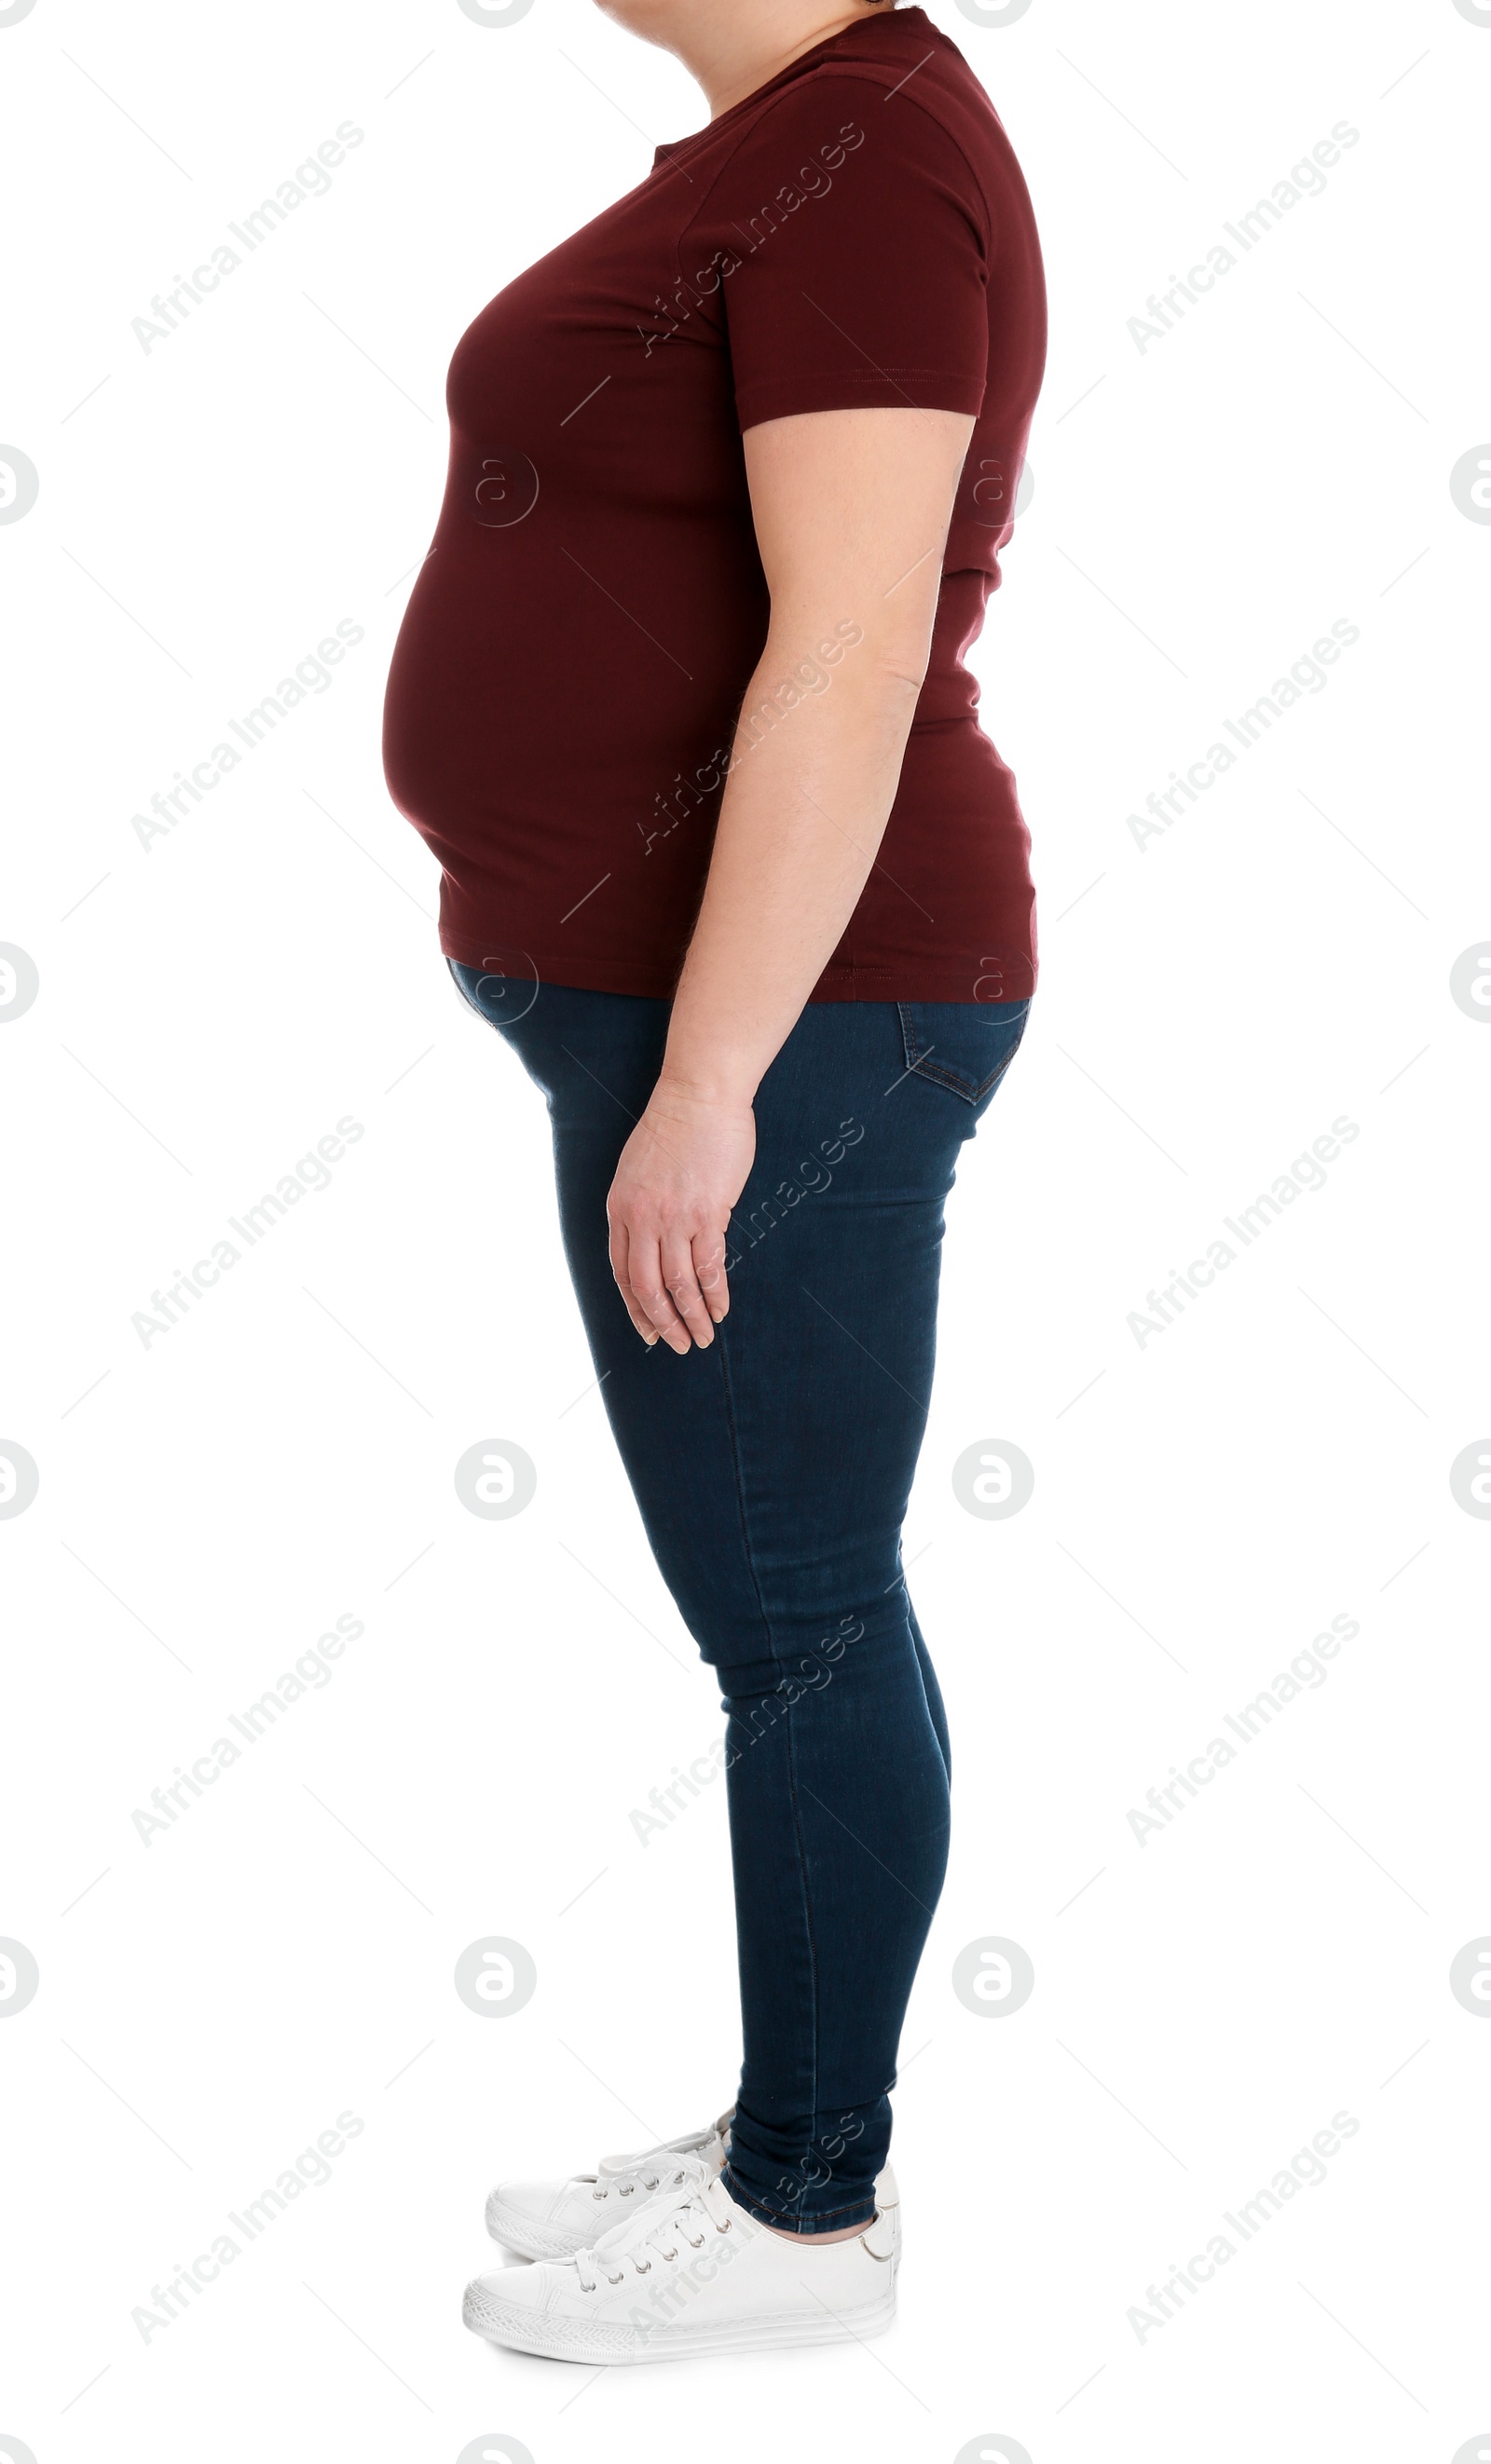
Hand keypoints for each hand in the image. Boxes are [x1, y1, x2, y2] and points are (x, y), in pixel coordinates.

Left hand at [606, 1078, 755, 1351]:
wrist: (698, 1095)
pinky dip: (715, 1294)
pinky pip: (709, 1266)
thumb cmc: (674, 1127)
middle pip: (647, 1287)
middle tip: (678, 1345)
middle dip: (663, 1323)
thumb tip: (654, 1243)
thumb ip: (640, 1209)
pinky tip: (721, 1309)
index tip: (649, 1331)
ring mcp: (673, 1218)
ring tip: (703, 1338)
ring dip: (691, 1317)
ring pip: (678, 1284)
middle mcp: (641, 1219)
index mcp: (619, 1209)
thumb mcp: (637, 1171)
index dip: (635, 1308)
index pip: (621, 1273)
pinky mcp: (707, 1213)